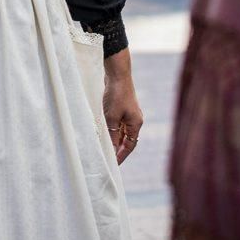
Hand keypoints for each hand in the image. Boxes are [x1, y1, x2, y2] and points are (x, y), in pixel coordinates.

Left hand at [103, 50, 142, 164]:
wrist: (117, 74)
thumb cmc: (116, 95)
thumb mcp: (112, 118)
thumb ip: (112, 135)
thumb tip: (111, 151)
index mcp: (136, 124)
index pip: (129, 146)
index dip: (121, 156)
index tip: (113, 165)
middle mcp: (134, 120)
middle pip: (127, 140)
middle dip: (118, 149)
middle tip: (108, 159)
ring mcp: (129, 113)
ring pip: (121, 132)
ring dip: (114, 139)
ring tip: (104, 148)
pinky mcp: (122, 107)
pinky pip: (118, 123)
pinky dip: (112, 130)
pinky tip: (104, 132)